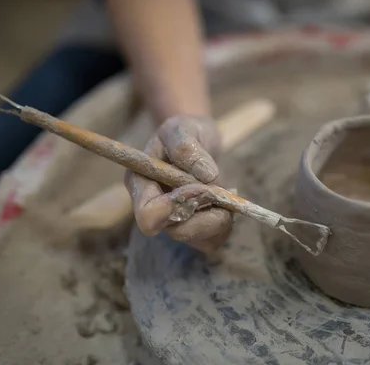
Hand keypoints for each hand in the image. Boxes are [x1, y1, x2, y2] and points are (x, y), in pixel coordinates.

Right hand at [124, 115, 232, 254]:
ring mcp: (175, 223)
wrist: (197, 141)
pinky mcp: (196, 229)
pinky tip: (227, 201)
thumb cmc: (185, 132)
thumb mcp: (181, 128)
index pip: (148, 215)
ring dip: (220, 218)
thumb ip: (186, 147)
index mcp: (141, 185)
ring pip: (199, 240)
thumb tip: (207, 175)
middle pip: (177, 232)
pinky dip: (226, 222)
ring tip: (226, 192)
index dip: (175, 207)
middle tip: (223, 189)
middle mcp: (156, 210)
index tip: (201, 185)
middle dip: (206, 214)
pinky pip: (214, 240)